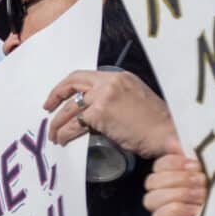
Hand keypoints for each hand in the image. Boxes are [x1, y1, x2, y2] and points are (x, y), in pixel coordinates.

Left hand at [44, 68, 176, 158]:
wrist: (167, 133)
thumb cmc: (155, 123)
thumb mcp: (135, 98)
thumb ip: (114, 97)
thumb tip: (93, 110)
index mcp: (118, 76)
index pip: (84, 75)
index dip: (67, 86)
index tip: (58, 96)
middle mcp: (109, 82)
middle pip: (72, 83)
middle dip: (55, 96)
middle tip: (47, 109)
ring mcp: (103, 96)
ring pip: (70, 108)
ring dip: (57, 123)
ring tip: (54, 135)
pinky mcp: (100, 114)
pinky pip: (74, 124)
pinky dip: (65, 133)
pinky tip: (63, 140)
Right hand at [144, 139, 207, 215]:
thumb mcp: (207, 170)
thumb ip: (190, 154)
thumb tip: (171, 141)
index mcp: (168, 176)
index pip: (158, 165)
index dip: (174, 163)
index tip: (196, 166)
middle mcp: (160, 192)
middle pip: (152, 181)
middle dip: (180, 180)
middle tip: (202, 182)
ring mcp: (160, 210)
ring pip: (152, 198)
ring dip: (180, 194)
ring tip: (201, 196)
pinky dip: (178, 210)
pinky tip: (194, 210)